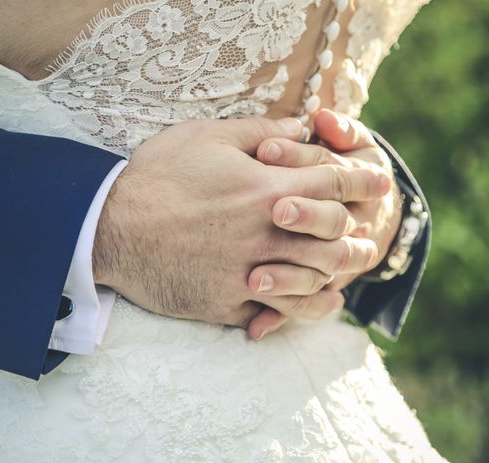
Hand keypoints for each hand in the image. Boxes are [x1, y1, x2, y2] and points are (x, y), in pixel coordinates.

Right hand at [92, 116, 389, 327]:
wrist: (108, 228)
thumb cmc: (157, 176)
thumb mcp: (206, 136)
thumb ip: (260, 130)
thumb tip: (301, 125)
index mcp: (264, 187)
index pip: (332, 181)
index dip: (362, 180)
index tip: (380, 182)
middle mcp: (264, 232)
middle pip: (333, 235)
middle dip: (359, 233)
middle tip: (372, 234)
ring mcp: (247, 272)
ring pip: (315, 277)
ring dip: (341, 272)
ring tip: (354, 268)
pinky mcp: (227, 302)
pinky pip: (278, 311)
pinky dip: (306, 308)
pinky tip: (323, 303)